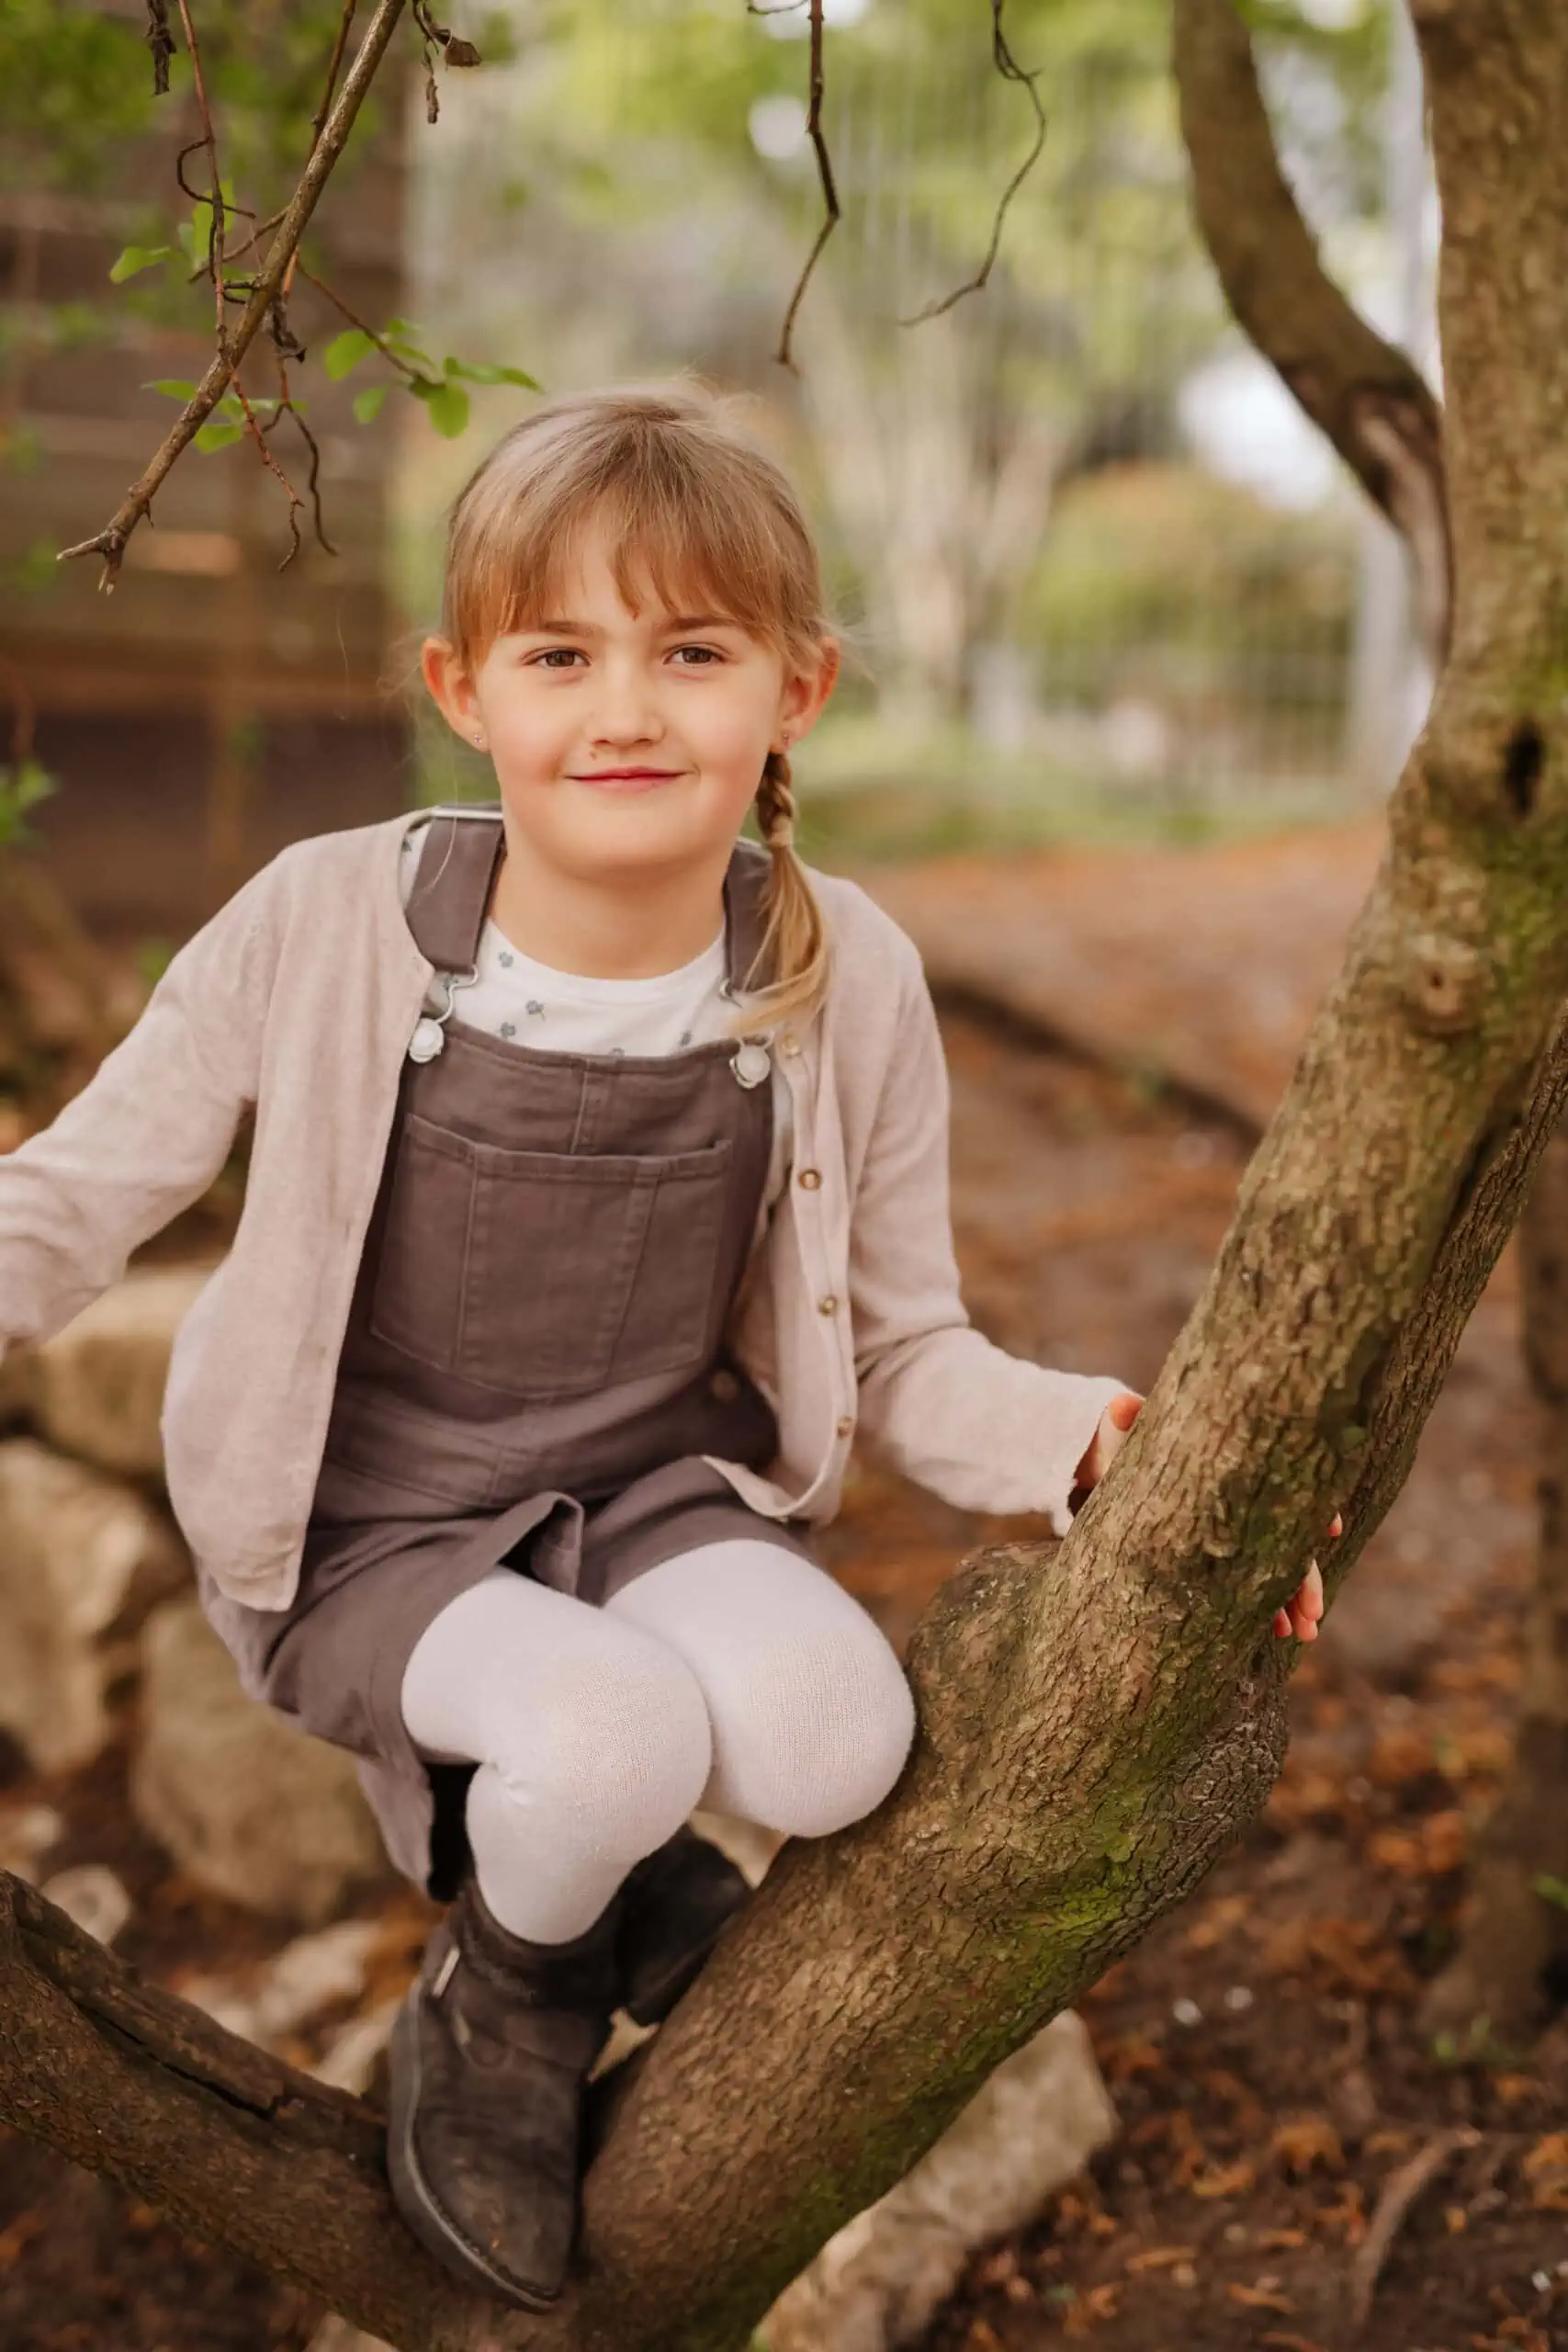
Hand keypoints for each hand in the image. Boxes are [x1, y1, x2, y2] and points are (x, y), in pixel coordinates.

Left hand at [1073, 1397, 1339, 1645]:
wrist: (1120, 1471)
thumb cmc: (1130, 1449)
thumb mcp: (1129, 1438)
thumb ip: (1127, 1425)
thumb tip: (1121, 1404)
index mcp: (1236, 1470)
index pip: (1282, 1487)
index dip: (1309, 1506)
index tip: (1330, 1529)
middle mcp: (1247, 1503)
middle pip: (1286, 1539)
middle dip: (1305, 1577)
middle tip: (1314, 1614)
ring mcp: (1241, 1532)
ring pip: (1279, 1568)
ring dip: (1295, 1600)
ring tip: (1303, 1634)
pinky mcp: (1225, 1558)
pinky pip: (1256, 1584)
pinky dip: (1268, 1608)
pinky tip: (1276, 1634)